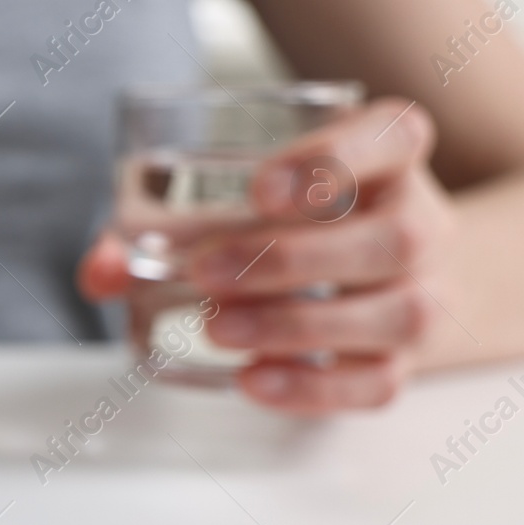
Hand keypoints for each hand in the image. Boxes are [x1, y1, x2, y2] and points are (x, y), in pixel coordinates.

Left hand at [80, 98, 451, 413]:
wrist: (378, 279)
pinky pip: (378, 383)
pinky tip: (251, 382)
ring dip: (298, 324)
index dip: (337, 157)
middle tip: (205, 272)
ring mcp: (424, 296)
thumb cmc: (292, 226)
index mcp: (389, 162)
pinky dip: (313, 388)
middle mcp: (421, 225)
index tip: (259, 188)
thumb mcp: (240, 205)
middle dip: (290, 258)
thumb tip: (100, 271)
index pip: (398, 137)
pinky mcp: (405, 364)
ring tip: (216, 329)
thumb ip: (159, 231)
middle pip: (394, 237)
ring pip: (395, 314)